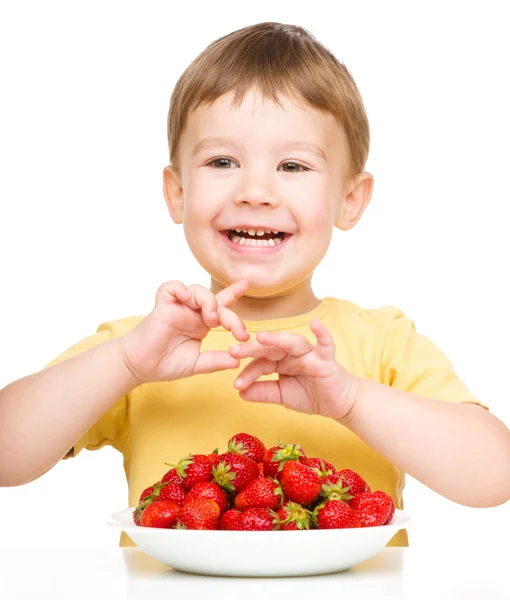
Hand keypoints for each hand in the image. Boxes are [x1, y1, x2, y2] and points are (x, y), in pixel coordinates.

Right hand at [120, 279, 249, 383]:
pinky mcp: (162, 306)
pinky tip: (186, 298)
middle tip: (237, 332)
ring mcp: (177, 308)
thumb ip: (216, 360)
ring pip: (197, 290)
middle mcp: (191, 313)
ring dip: (208, 301)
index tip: (246, 285)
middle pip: (215, 300)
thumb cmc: (165, 364)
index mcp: (201, 324)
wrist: (140, 368)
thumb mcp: (197, 364)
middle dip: (230, 314)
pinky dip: (180, 289)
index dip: (233, 294)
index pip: (221, 306)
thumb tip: (239, 360)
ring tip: (211, 317)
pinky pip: (171, 287)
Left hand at [228, 319, 359, 419]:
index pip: (260, 362)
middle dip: (252, 349)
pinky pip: (325, 344)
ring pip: (291, 342)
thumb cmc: (311, 395)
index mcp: (280, 360)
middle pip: (270, 347)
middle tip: (233, 351)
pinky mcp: (326, 359)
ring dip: (277, 338)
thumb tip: (240, 392)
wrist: (338, 404)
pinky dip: (322, 333)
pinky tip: (315, 324)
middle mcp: (292, 353)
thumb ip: (262, 392)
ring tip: (261, 337)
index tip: (236, 384)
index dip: (248, 372)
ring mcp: (310, 353)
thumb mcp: (281, 395)